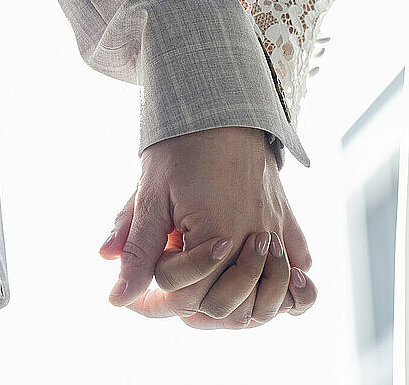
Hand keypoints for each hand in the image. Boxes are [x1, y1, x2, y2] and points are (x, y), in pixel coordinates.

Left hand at [99, 127, 315, 325]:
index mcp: (217, 235)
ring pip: (267, 298)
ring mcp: (276, 230)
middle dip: (195, 300)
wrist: (219, 107)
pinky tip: (255, 274)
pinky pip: (297, 266)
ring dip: (236, 299)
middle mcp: (254, 240)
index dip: (161, 292)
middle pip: (230, 307)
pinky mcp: (287, 219)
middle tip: (177, 273)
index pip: (190, 296)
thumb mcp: (150, 197)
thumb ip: (137, 251)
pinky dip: (280, 282)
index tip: (152, 264)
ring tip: (209, 278)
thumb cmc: (179, 149)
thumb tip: (116, 299)